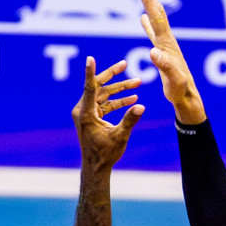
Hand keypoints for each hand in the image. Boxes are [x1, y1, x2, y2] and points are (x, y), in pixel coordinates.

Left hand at [73, 57, 144, 171]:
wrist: (96, 166)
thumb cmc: (105, 154)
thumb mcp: (120, 137)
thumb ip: (130, 120)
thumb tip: (141, 107)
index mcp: (86, 114)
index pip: (89, 88)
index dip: (91, 72)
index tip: (90, 58)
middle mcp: (84, 110)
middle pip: (98, 87)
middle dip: (113, 76)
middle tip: (125, 64)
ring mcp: (88, 113)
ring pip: (104, 95)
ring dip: (121, 90)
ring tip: (138, 83)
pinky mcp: (93, 116)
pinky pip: (106, 104)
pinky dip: (118, 101)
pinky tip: (133, 98)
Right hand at [138, 0, 203, 123]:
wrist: (187, 98)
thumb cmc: (180, 91)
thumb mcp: (173, 80)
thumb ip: (165, 66)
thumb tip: (152, 51)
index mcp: (167, 45)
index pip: (158, 19)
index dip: (150, 2)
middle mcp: (167, 42)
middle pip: (158, 14)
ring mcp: (165, 46)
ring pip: (156, 21)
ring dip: (149, 6)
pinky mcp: (162, 53)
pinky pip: (153, 33)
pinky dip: (147, 24)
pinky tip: (142, 18)